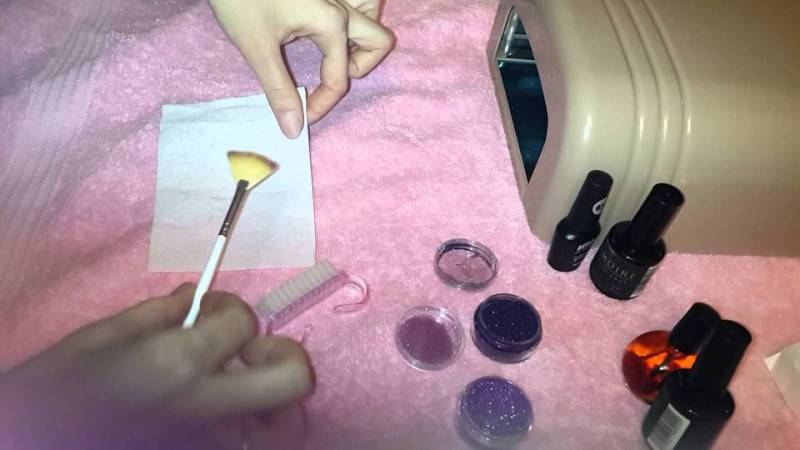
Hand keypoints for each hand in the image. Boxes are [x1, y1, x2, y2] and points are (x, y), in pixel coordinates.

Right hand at [0, 284, 314, 449]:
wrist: (37, 441)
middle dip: (284, 354)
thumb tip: (196, 296)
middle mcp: (207, 406)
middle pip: (294, 379)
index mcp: (177, 364)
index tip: (209, 309)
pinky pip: (252, 442)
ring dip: (276, 398)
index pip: (245, 321)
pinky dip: (253, 424)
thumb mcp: (98, 338)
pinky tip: (227, 409)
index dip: (231, 308)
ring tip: (244, 383)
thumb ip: (158, 313)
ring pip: (285, 426)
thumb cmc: (55, 389)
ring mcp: (210, 440)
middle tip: (249, 349)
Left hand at [209, 0, 394, 137]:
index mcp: (331, 22)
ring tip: (329, 55)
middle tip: (326, 75)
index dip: (322, 104)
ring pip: (371, 21)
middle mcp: (342, 7)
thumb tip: (294, 129)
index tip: (302, 116)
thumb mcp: (257, 47)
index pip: (340, 79)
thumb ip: (279, 89)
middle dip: (358, 68)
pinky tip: (321, 35)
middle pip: (378, 43)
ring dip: (359, 43)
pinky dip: (347, 26)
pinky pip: (354, 9)